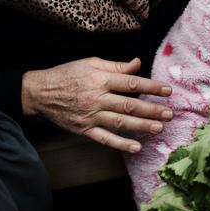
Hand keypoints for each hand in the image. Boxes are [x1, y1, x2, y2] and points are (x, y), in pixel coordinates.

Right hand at [21, 57, 173, 152]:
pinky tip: (136, 147)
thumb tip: (138, 64)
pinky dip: (120, 144)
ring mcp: (90, 116)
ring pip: (120, 123)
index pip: (131, 83)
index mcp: (100, 79)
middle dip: (151, 110)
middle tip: (170, 114)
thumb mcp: (90, 63)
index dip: (151, 87)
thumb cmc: (67, 74)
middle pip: (129, 106)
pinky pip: (104, 138)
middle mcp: (97, 98)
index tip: (167, 90)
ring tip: (159, 128)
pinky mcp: (84, 129)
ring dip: (141, 126)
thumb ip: (115, 66)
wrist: (39, 93)